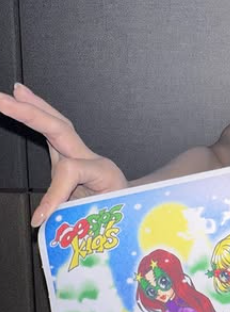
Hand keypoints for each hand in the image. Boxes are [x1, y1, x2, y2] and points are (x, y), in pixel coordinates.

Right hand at [0, 83, 127, 225]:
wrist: (135, 203)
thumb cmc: (122, 210)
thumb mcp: (103, 216)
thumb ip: (75, 217)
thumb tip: (43, 220)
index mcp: (102, 171)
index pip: (70, 170)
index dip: (52, 194)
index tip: (39, 219)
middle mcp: (89, 156)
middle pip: (60, 128)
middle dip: (30, 113)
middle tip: (4, 99)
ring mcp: (79, 154)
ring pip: (56, 123)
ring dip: (34, 107)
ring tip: (15, 91)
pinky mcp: (70, 156)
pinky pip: (53, 132)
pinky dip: (38, 117)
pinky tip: (25, 102)